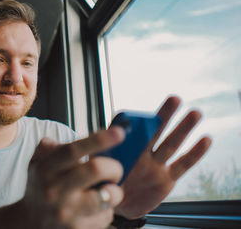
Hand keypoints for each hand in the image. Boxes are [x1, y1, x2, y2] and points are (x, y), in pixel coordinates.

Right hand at [20, 128, 125, 228]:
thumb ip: (50, 147)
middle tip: (114, 170)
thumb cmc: (40, 188)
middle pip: (96, 169)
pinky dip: (107, 210)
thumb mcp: (37, 164)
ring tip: (106, 191)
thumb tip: (73, 137)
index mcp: (46, 169)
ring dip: (115, 191)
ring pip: (108, 196)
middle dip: (114, 167)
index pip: (73, 150)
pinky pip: (106, 216)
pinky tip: (95, 209)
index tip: (119, 132)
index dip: (98, 140)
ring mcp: (67, 212)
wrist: (29, 223)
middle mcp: (55, 190)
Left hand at [115, 96, 211, 218]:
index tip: (140, 114)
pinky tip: (205, 139)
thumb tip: (105, 136)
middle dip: (164, 116)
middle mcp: (142, 153)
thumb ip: (103, 153)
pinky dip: (194, 153)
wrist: (117, 205)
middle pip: (155, 131)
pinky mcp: (167, 179)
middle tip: (175, 99)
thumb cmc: (106, 183)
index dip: (136, 121)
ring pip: (171, 144)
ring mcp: (156, 165)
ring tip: (195, 113)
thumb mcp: (99, 168)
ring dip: (183, 129)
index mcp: (125, 148)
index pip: (132, 130)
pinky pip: (182, 165)